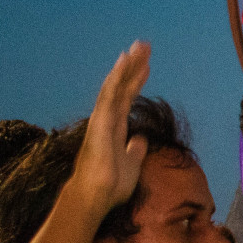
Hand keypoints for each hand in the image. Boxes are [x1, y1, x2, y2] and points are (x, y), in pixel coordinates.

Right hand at [71, 43, 151, 215]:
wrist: (96, 197)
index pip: (127, 98)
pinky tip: (124, 63)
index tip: (146, 66)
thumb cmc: (110, 185)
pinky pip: (110, 95)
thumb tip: (141, 139)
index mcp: (114, 127)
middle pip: (121, 87)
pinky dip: (117, 78)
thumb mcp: (131, 164)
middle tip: (143, 46)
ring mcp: (102, 119)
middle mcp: (107, 119)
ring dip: (126, 66)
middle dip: (132, 66)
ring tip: (138, 47)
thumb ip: (135, 150)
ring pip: (115, 86)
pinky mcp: (100, 123)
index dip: (136, 81)